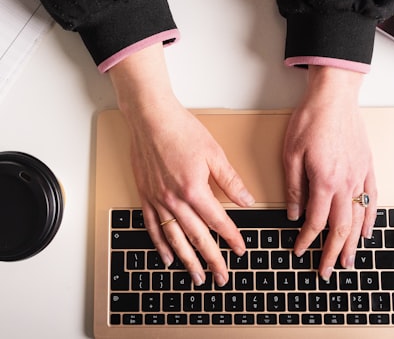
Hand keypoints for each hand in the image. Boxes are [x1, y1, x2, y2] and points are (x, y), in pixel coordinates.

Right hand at [108, 45, 254, 286]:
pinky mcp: (146, 195)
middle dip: (211, 259)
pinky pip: (152, 227)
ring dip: (187, 260)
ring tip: (197, 277)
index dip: (231, 238)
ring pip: (174, 238)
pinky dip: (160, 245)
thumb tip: (247, 201)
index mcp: (195, 189)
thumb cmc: (181, 130)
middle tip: (221, 277)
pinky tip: (168, 258)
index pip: (218, 222)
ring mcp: (158, 199)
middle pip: (197, 237)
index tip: (241, 251)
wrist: (151, 118)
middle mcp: (175, 199)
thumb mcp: (214, 153)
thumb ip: (231, 180)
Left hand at [284, 65, 376, 280]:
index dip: (307, 240)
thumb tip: (293, 213)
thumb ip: (294, 187)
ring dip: (354, 243)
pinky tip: (367, 231)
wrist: (334, 96)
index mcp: (324, 181)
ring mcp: (360, 175)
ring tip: (349, 261)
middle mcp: (345, 182)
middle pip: (341, 227)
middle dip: (333, 252)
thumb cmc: (311, 120)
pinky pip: (372, 198)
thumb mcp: (291, 154)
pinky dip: (370, 218)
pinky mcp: (368, 166)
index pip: (316, 221)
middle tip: (327, 271)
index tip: (300, 251)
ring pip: (359, 218)